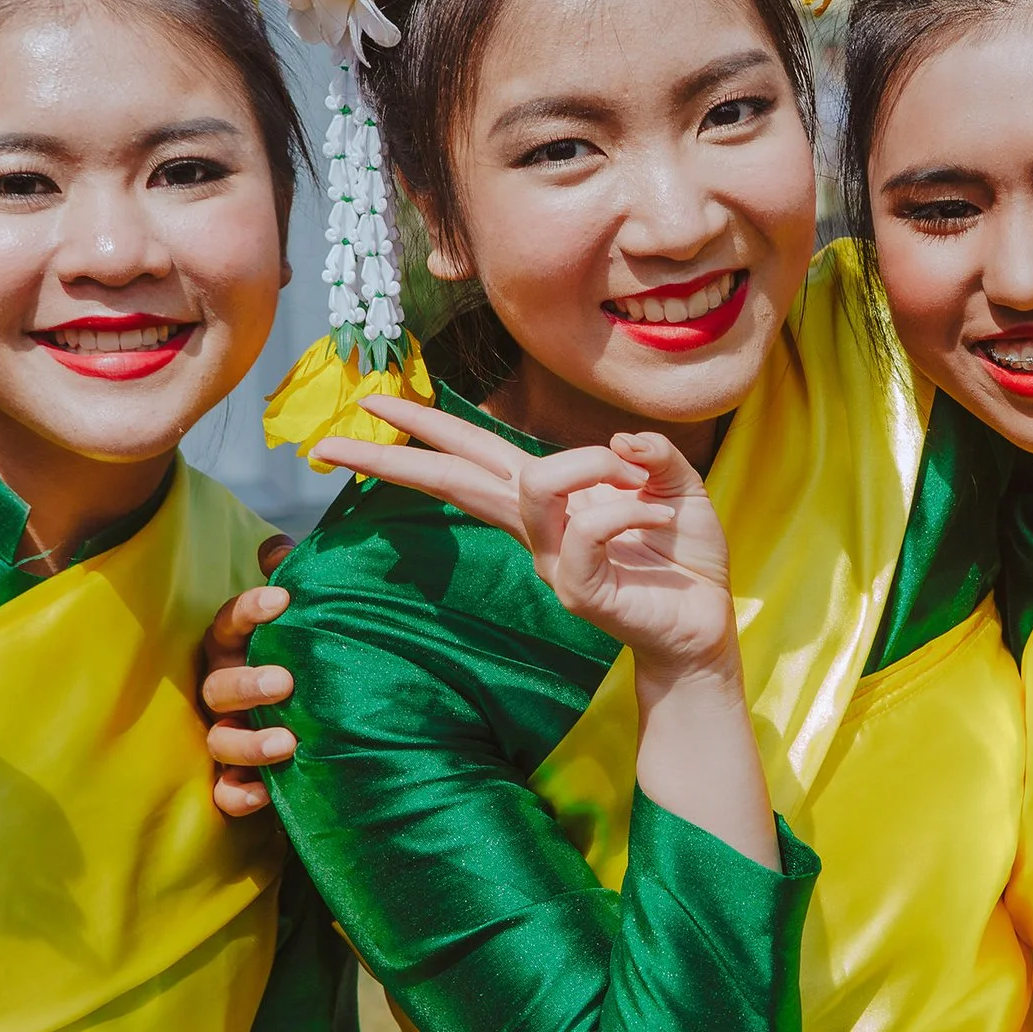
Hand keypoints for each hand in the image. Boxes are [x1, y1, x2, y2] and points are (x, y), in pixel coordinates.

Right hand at [202, 534, 295, 818]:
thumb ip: (300, 582)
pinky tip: (265, 793)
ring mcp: (228, 735)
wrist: (338, 727)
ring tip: (287, 742)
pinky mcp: (239, 779)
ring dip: (248, 742)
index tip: (283, 600)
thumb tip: (277, 547)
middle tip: (285, 682)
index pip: (228, 624)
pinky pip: (225, 793)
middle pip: (217, 686)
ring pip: (218, 740)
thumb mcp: (315, 624)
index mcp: (237, 650)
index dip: (248, 610)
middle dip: (248, 684)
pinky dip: (240, 794)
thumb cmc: (317, 661)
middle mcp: (225, 691)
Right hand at [318, 398, 740, 681]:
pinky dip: (628, 508)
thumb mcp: (676, 488)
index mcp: (550, 501)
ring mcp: (551, 563)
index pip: (474, 458)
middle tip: (328, 442)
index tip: (371, 404)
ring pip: (532, 486)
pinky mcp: (577, 591)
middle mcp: (538, 531)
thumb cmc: (683, 559)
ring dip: (586, 464)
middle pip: (453, 480)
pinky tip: (661, 517)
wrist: (703, 627)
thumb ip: (649, 455)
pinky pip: (586, 529)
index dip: (426, 429)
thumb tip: (618, 440)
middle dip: (394, 458)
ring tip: (639, 480)